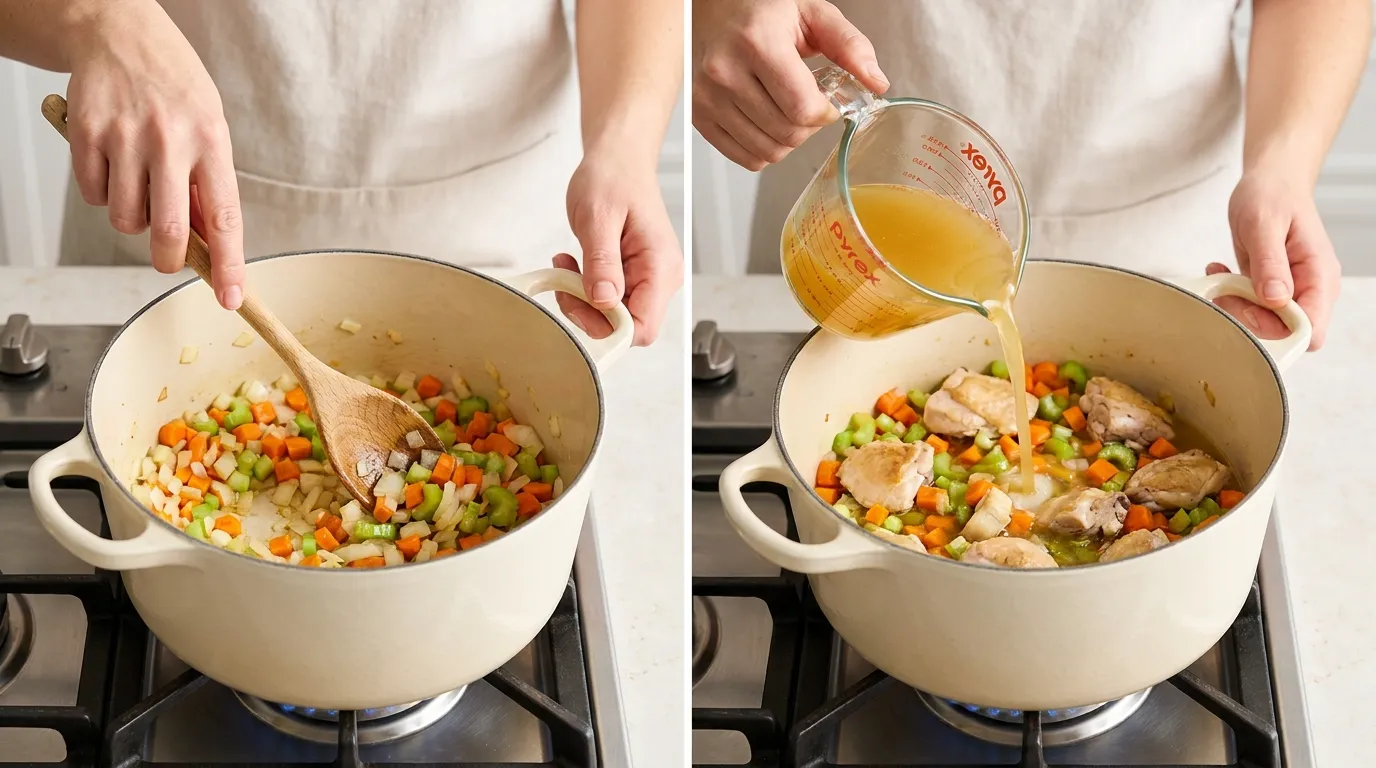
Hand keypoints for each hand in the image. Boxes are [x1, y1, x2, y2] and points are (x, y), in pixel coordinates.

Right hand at [65, 0, 244, 308]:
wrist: (118, 33)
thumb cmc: (172, 85)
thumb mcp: (208, 125)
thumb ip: (208, 181)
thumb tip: (209, 241)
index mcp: (210, 140)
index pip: (224, 217)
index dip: (228, 264)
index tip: (230, 297)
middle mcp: (169, 140)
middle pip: (169, 231)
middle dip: (169, 258)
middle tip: (169, 258)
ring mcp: (124, 137)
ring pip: (126, 219)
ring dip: (133, 219)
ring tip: (140, 185)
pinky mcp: (85, 135)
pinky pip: (94, 195)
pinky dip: (103, 193)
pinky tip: (113, 162)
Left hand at [555, 153, 682, 346]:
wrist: (619, 158)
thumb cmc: (613, 177)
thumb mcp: (598, 216)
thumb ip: (602, 261)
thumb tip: (604, 301)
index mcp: (660, 267)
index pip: (643, 327)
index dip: (608, 329)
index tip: (578, 304)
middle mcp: (661, 279)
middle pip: (627, 326)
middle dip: (589, 312)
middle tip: (564, 280)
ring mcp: (649, 278)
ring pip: (614, 316)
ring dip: (583, 300)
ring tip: (566, 265)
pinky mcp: (634, 275)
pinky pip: (609, 299)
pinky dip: (585, 289)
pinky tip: (573, 265)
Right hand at [693, 0, 887, 170]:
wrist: (711, 6)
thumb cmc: (760, 8)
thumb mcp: (811, 12)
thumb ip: (849, 45)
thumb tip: (875, 82)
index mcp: (757, 42)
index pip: (802, 108)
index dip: (825, 113)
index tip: (827, 101)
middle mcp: (725, 71)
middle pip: (786, 134)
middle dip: (808, 127)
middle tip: (807, 104)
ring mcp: (707, 97)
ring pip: (767, 152)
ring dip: (788, 141)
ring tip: (785, 111)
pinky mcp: (699, 116)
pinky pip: (744, 158)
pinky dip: (764, 150)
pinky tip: (767, 123)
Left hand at [1208, 171, 1339, 349]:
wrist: (1272, 182)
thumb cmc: (1273, 196)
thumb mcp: (1265, 225)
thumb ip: (1270, 264)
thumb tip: (1276, 299)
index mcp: (1319, 275)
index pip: (1312, 329)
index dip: (1278, 329)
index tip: (1249, 306)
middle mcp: (1310, 288)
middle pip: (1285, 331)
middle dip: (1249, 318)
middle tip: (1224, 291)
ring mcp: (1291, 289)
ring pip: (1264, 322)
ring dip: (1235, 305)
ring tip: (1220, 276)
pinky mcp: (1272, 287)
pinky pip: (1251, 306)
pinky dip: (1230, 295)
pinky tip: (1221, 272)